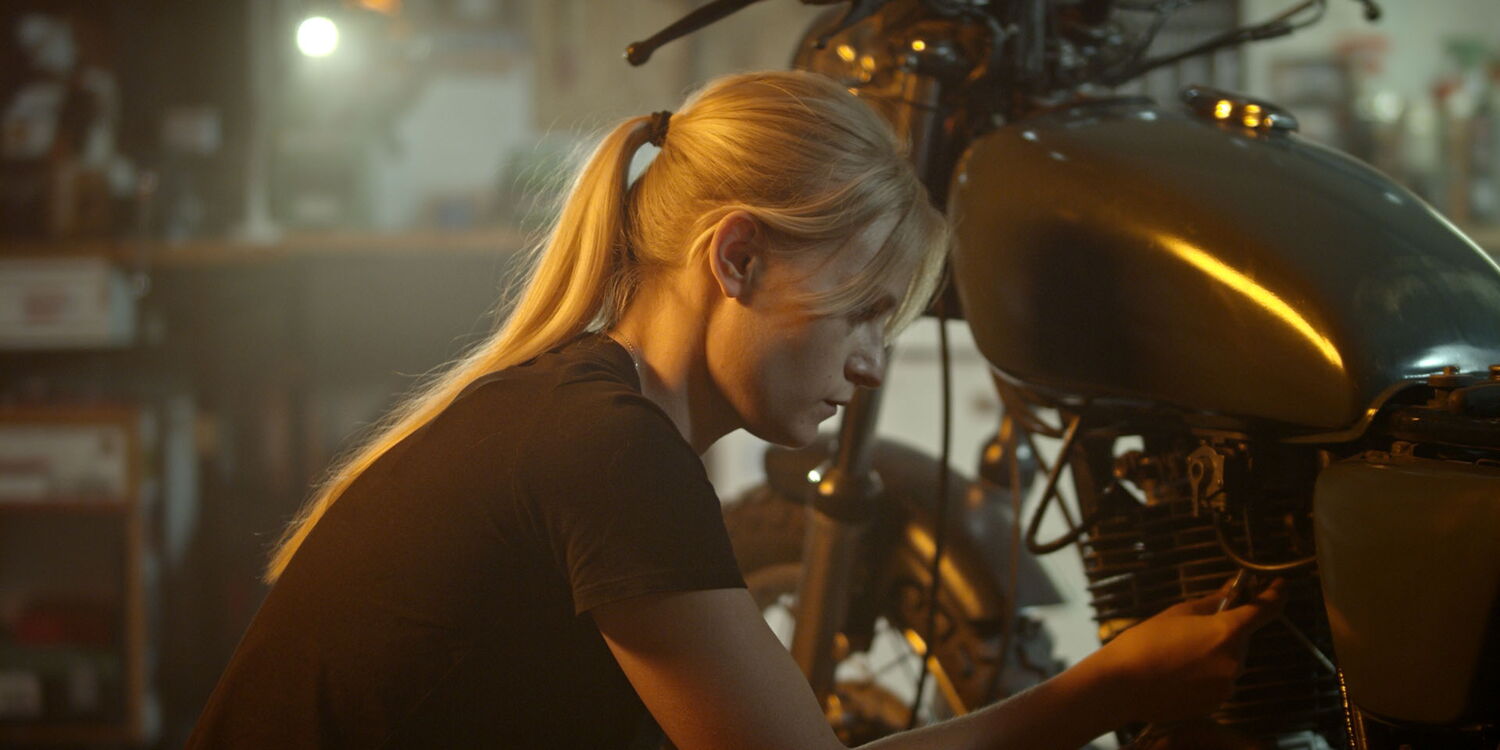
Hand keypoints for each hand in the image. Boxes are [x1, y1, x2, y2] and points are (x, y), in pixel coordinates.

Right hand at [1099, 577, 1286, 723]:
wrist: (1122, 684)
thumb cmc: (1145, 644)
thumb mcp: (1179, 613)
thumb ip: (1213, 602)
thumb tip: (1232, 591)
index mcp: (1227, 632)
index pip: (1265, 610)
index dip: (1275, 594)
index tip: (1279, 585)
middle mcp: (1235, 660)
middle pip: (1242, 637)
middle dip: (1227, 629)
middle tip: (1197, 626)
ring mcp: (1227, 685)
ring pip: (1232, 660)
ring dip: (1216, 652)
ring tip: (1181, 651)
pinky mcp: (1217, 703)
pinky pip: (1221, 680)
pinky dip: (1208, 672)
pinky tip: (1181, 670)